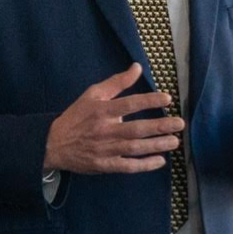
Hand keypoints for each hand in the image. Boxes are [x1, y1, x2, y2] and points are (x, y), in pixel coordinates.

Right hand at [43, 63, 185, 175]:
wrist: (53, 144)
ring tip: (174, 142)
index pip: (128, 104)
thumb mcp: (92, 95)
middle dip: (159, 126)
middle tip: (179, 124)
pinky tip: (160, 161)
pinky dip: (144, 165)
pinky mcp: (104, 165)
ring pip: (135, 148)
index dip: (149, 101)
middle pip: (136, 129)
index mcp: (101, 111)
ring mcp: (105, 149)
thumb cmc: (76, 117)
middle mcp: (104, 130)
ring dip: (156, 145)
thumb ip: (116, 82)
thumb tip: (137, 67)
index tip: (167, 99)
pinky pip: (127, 166)